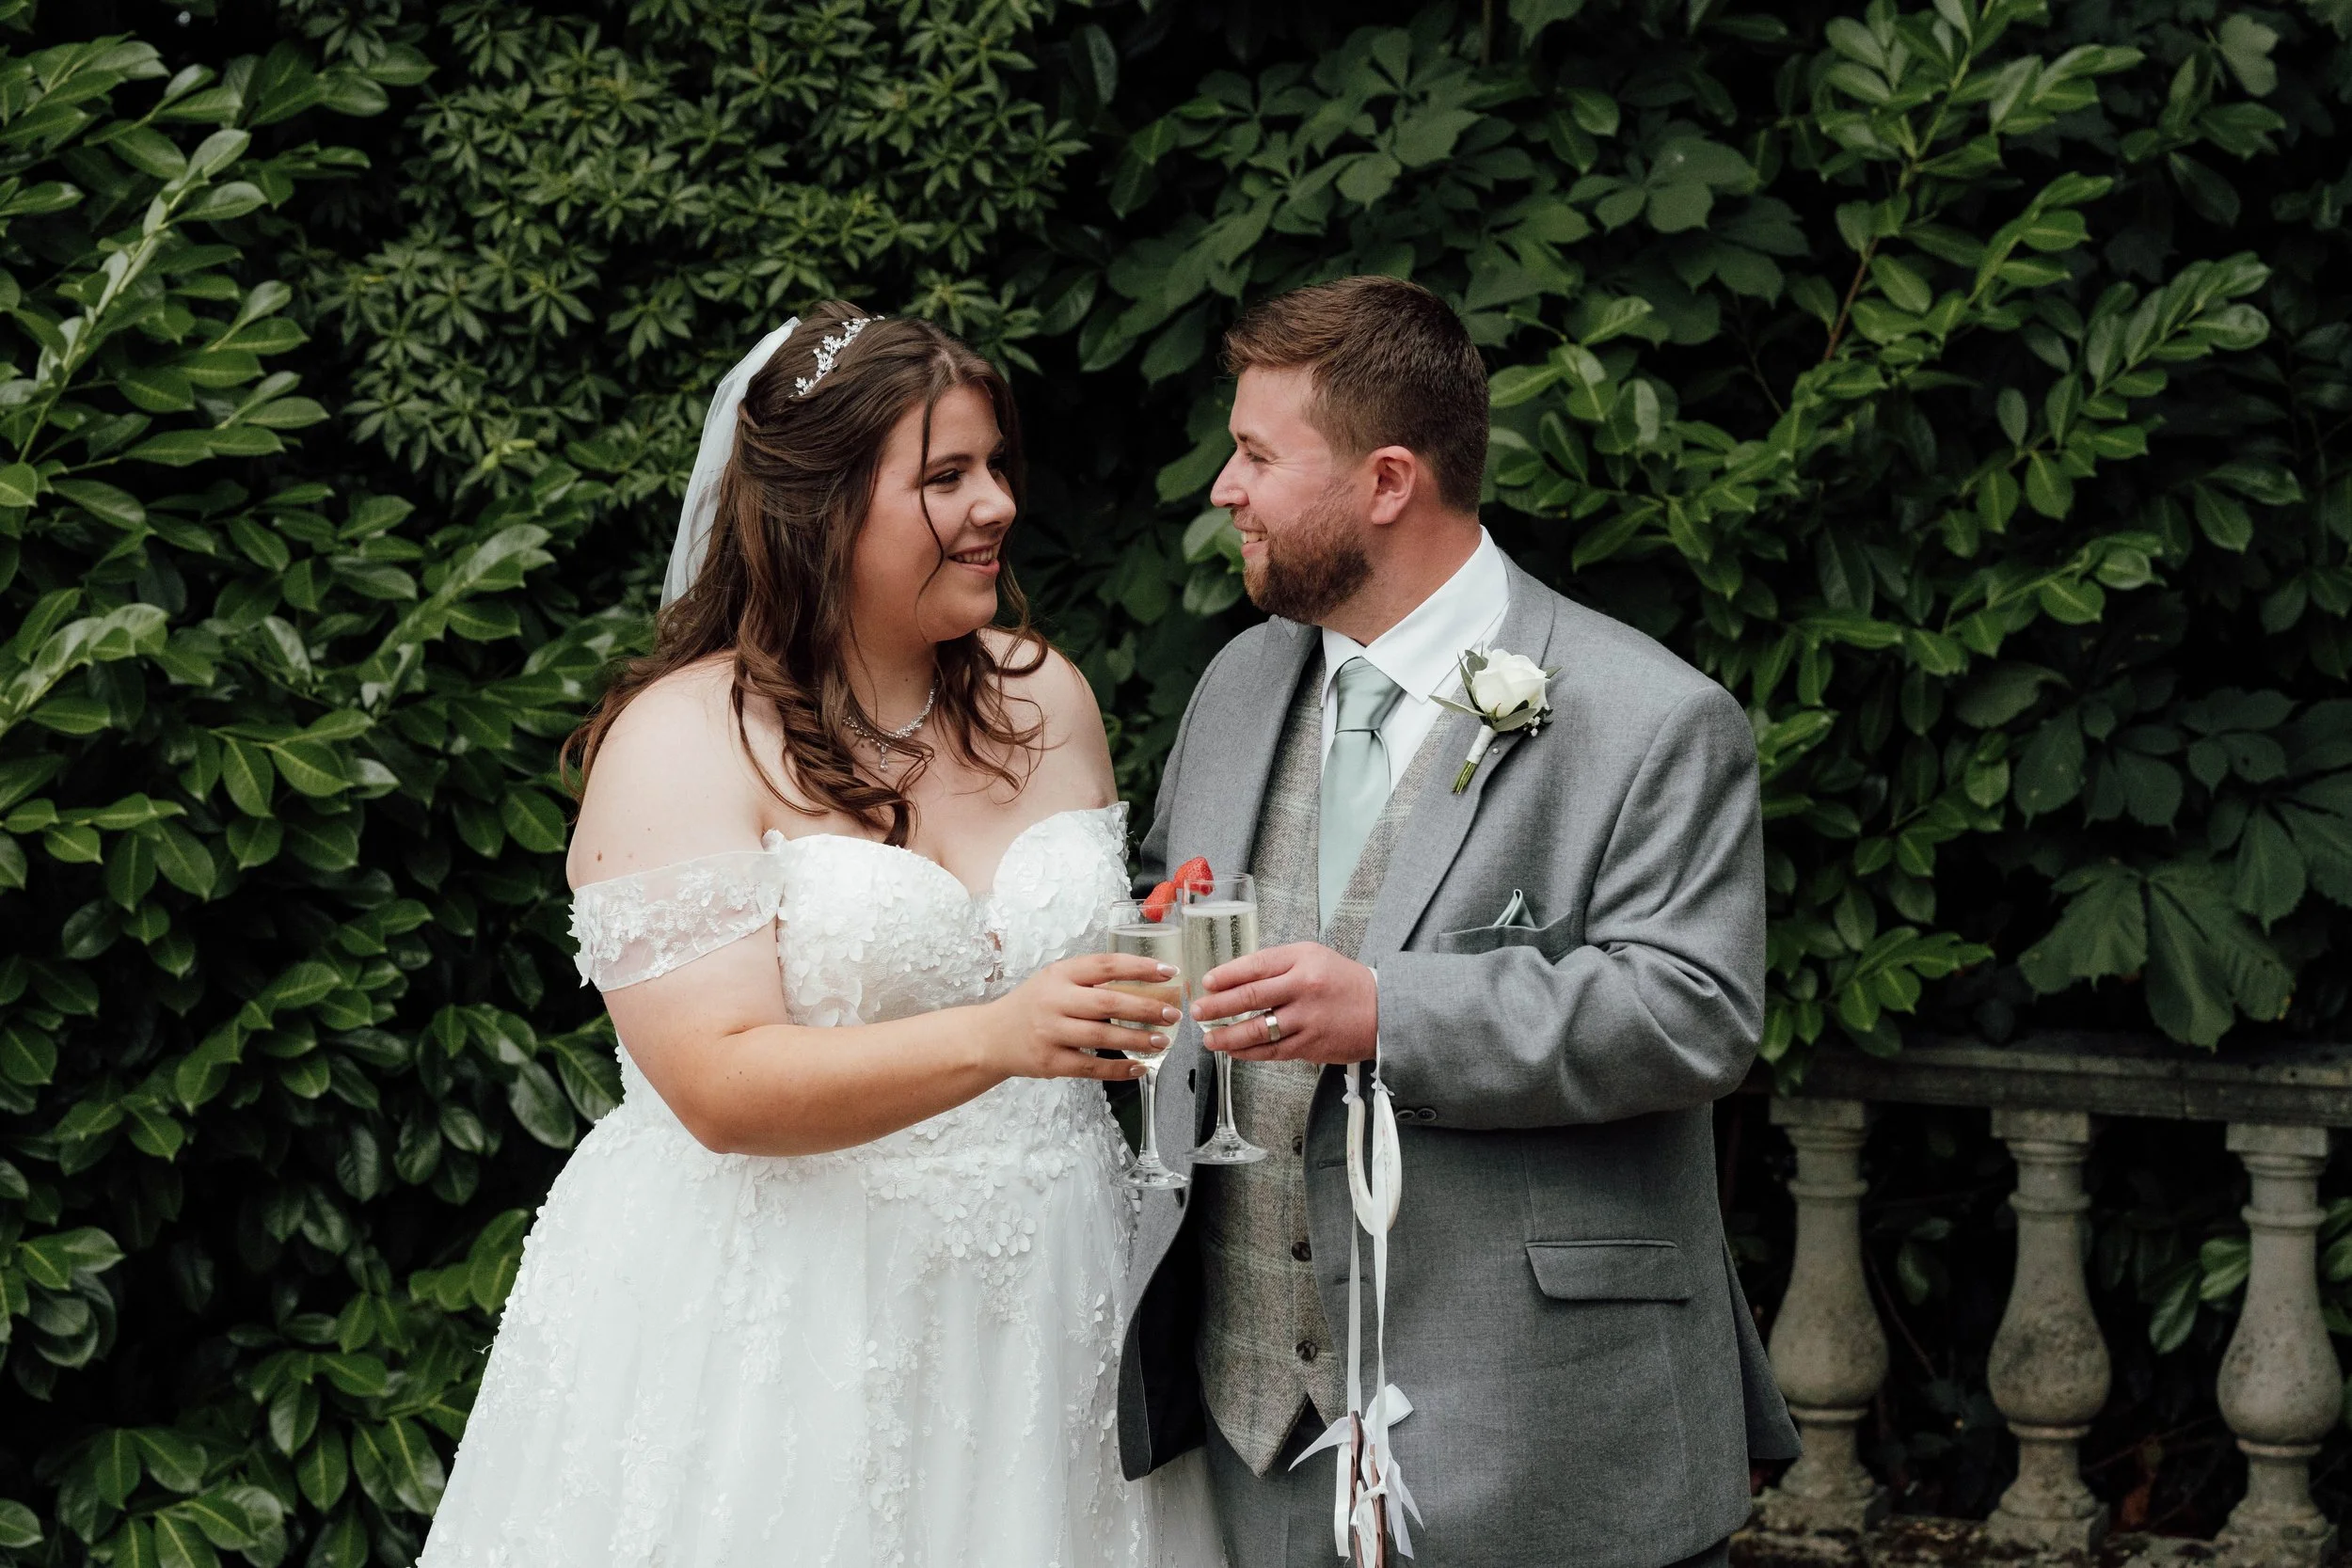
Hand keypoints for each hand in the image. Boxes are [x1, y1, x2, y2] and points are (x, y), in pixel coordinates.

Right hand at [979, 953, 1180, 1081]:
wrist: (991, 1037)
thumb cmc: (1033, 1006)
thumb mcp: (1055, 981)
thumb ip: (1091, 980)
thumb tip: (1146, 984)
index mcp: (1060, 974)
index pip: (1106, 965)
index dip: (1141, 967)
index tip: (1169, 972)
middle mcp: (1055, 1001)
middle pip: (1108, 1003)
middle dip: (1146, 1009)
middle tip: (1173, 1013)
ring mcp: (1051, 1033)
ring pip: (1103, 1037)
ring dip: (1137, 1040)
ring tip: (1162, 1041)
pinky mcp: (1050, 1062)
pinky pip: (1091, 1068)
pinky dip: (1118, 1069)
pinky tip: (1139, 1067)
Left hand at [1192, 941, 1377, 1063]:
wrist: (1383, 1011)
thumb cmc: (1344, 982)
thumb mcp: (1314, 958)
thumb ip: (1278, 965)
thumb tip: (1235, 978)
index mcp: (1303, 959)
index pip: (1255, 966)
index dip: (1226, 975)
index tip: (1207, 983)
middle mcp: (1303, 987)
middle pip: (1250, 997)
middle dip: (1217, 1006)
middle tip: (1197, 1011)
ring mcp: (1307, 1019)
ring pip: (1257, 1030)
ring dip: (1227, 1036)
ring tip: (1209, 1038)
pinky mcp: (1310, 1045)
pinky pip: (1271, 1051)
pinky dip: (1248, 1052)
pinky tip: (1234, 1051)